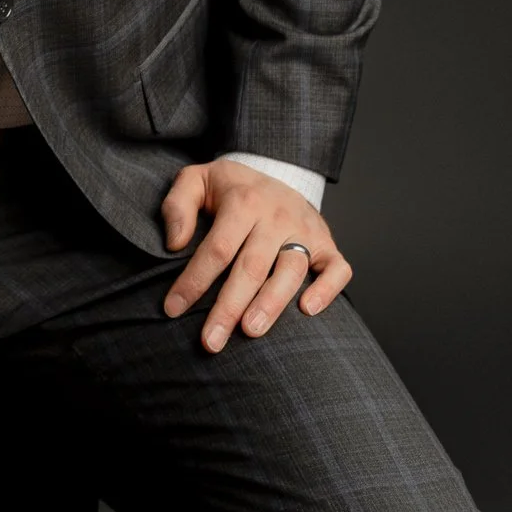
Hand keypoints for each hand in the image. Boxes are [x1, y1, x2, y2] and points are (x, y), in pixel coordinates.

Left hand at [160, 158, 350, 353]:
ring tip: (251, 331)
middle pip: (252, 266)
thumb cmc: (230, 188)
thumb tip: (174, 244)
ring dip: (272, 303)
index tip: (173, 309)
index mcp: (243, 201)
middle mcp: (277, 216)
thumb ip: (177, 206)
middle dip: (229, 307)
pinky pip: (337, 268)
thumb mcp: (196, 180)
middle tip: (211, 341)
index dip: (194, 280)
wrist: (276, 170)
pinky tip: (308, 310)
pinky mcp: (327, 243)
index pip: (217, 248)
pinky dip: (327, 289)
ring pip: (291, 270)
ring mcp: (305, 230)